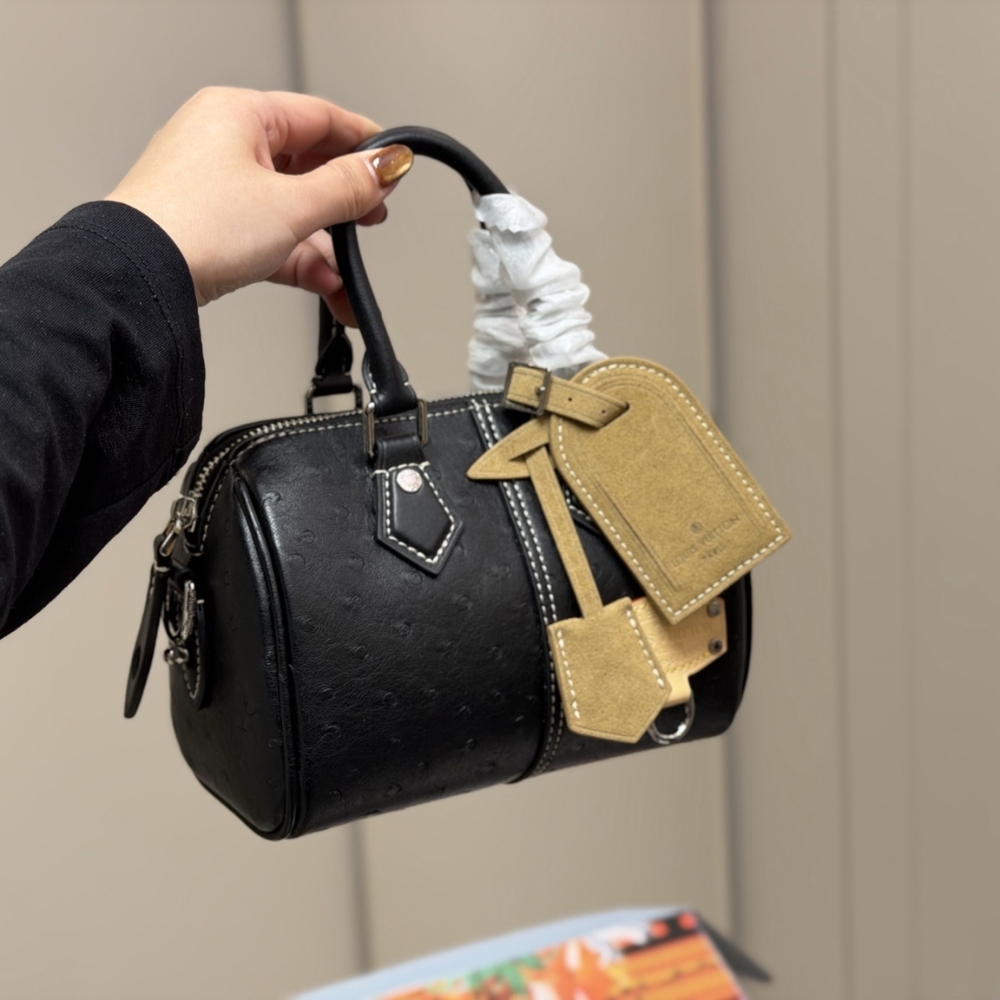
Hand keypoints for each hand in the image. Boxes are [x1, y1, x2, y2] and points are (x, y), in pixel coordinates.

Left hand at [106, 87, 411, 321]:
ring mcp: (216, 189)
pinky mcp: (211, 229)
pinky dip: (298, 261)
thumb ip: (348, 187)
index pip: (320, 117)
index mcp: (239, 114)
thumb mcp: (292, 205)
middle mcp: (224, 144)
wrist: (139, 277)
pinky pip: (269, 238)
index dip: (363, 143)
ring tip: (348, 280)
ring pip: (290, 211)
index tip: (393, 166)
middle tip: (373, 220)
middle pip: (307, 169)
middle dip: (345, 208)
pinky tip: (325, 285)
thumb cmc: (193, 225)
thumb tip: (386, 167)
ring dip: (324, 248)